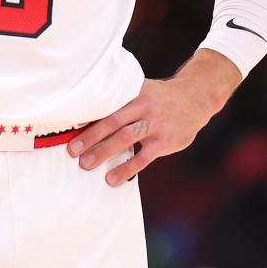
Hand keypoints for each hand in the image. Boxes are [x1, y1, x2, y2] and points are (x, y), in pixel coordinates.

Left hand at [68, 50, 238, 185]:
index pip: (108, 106)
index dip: (89, 117)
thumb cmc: (162, 97)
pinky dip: (127, 168)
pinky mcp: (165, 142)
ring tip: (86, 164)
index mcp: (135, 94)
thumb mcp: (144, 89)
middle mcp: (144, 107)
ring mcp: (156, 124)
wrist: (197, 97)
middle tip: (72, 150)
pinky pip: (143, 158)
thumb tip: (89, 113)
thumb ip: (123, 99)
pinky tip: (112, 178)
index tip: (69, 127)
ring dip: (104, 152)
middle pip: (113, 121)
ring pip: (126, 138)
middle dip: (91, 136)